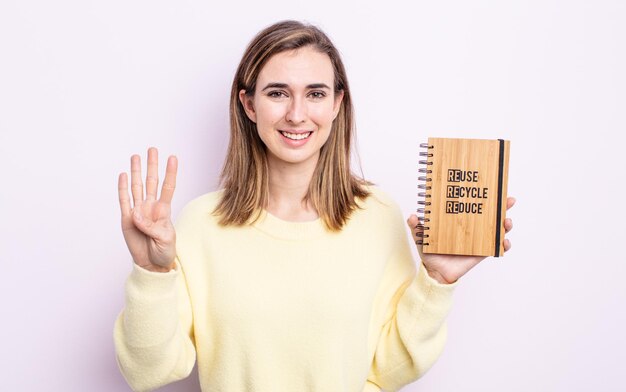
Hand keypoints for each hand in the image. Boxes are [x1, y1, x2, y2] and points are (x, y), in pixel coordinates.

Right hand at [118, 147, 178, 272]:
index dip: (170, 172)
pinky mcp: (126, 220)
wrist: (153, 265)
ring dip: (136, 172)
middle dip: (152, 165)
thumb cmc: (164, 252)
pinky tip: (123, 175)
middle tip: (152, 149)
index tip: (173, 157)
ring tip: (136, 156)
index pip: (168, 187)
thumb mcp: (165, 239)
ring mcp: (138, 212)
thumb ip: (152, 227)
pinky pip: (123, 201)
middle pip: (151, 182)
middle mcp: (151, 208)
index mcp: (164, 210)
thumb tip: (135, 214)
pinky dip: (122, 188)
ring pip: (137, 187)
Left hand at [407, 197, 515, 283]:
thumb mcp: (421, 236)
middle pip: (492, 215)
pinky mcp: (482, 253)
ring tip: (507, 222)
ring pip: (498, 229)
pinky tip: (504, 242)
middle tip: (509, 200)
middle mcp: (472, 229)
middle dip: (503, 207)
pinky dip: (504, 245)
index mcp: (460, 221)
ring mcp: (479, 241)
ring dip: (506, 224)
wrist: (434, 273)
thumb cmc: (429, 253)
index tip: (494, 188)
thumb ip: (416, 226)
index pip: (474, 205)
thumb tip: (412, 215)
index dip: (485, 197)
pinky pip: (498, 248)